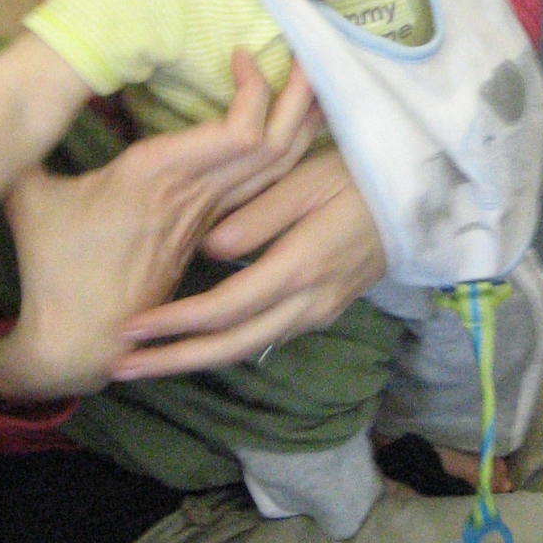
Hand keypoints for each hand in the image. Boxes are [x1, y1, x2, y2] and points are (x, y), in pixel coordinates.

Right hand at [0, 52, 322, 402]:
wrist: (80, 341)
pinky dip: (282, 155)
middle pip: (275, 143)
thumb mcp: (27, 199)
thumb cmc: (52, 268)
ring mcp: (208, 217)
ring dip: (298, 125)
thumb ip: (23, 148)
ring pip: (277, 168)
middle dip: (299, 96)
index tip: (241, 53)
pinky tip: (288, 130)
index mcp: (157, 175)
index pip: (240, 129)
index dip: (256, 87)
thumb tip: (7, 105)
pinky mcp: (209, 233)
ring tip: (307, 82)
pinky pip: (262, 188)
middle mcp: (194, 194)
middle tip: (305, 52)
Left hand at [109, 144, 387, 378]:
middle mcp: (309, 301)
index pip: (227, 307)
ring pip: (249, 348)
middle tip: (121, 367)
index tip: (133, 327)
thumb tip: (209, 250)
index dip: (177, 322)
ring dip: (196, 360)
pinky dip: (226, 347)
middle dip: (174, 361)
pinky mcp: (324, 309)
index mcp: (301, 267)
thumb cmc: (359, 175)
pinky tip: (198, 345)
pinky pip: (266, 337)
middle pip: (232, 346)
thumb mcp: (307, 180)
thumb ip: (258, 216)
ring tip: (149, 363)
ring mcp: (320, 311)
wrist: (421, 195)